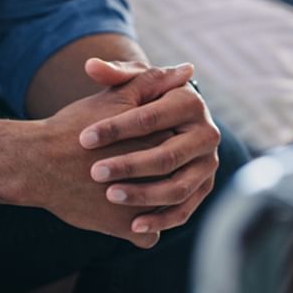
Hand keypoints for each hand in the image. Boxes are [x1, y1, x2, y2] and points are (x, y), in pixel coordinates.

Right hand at [0, 63, 193, 247]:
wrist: (38, 162)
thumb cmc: (75, 127)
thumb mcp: (115, 96)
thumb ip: (153, 81)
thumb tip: (188, 70)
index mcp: (161, 137)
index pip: (177, 145)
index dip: (158, 145)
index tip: (136, 146)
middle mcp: (159, 172)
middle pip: (173, 177)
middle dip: (155, 175)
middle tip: (127, 170)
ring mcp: (146, 203)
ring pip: (165, 209)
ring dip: (152, 203)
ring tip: (130, 194)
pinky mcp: (128, 229)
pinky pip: (147, 235)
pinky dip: (139, 230)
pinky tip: (125, 218)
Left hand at [79, 59, 220, 234]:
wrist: (161, 126)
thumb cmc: (140, 101)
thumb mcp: (129, 85)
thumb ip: (112, 74)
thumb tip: (91, 66)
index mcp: (191, 101)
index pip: (150, 117)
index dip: (115, 128)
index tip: (84, 139)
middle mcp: (207, 134)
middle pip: (167, 154)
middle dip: (129, 165)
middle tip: (94, 171)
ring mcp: (208, 164)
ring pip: (178, 187)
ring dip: (143, 195)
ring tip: (110, 195)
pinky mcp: (204, 188)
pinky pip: (185, 210)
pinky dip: (161, 220)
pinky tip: (132, 226)